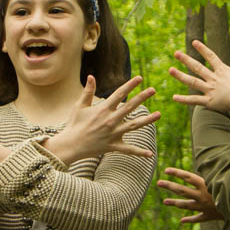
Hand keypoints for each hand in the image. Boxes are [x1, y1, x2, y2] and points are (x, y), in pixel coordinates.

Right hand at [44, 76, 161, 164]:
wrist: (70, 145)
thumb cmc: (74, 125)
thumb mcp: (79, 106)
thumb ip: (88, 91)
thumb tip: (91, 76)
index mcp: (103, 109)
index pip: (120, 94)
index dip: (130, 85)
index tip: (140, 78)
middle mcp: (111, 120)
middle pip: (130, 107)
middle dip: (142, 97)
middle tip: (153, 90)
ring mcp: (113, 133)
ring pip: (134, 125)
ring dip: (148, 120)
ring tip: (159, 114)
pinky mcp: (113, 146)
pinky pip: (129, 150)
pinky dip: (139, 152)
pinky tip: (150, 154)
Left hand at [157, 167, 220, 223]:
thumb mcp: (225, 177)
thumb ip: (215, 172)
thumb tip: (211, 161)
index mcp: (205, 185)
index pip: (188, 177)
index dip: (177, 173)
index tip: (166, 170)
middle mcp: (202, 196)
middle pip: (182, 191)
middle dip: (170, 186)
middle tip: (158, 183)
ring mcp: (204, 207)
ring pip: (186, 205)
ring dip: (175, 203)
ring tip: (164, 202)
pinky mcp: (209, 216)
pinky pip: (197, 218)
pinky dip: (190, 219)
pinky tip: (182, 220)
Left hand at [170, 41, 229, 114]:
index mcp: (222, 70)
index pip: (211, 57)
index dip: (202, 49)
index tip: (194, 42)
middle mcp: (213, 79)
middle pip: (197, 67)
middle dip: (186, 60)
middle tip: (176, 53)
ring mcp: (210, 90)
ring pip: (192, 82)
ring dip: (181, 76)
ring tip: (170, 70)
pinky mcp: (209, 102)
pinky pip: (194, 100)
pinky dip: (184, 100)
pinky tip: (174, 97)